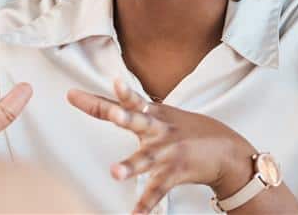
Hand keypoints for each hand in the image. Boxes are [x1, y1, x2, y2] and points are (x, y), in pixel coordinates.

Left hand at [67, 79, 255, 213]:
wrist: (227, 151)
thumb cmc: (188, 130)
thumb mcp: (163, 114)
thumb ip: (136, 110)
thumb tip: (109, 101)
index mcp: (152, 112)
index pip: (121, 103)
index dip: (95, 99)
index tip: (70, 94)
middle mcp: (158, 129)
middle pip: (137, 120)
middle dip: (124, 117)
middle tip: (114, 114)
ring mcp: (167, 152)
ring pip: (145, 158)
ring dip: (130, 166)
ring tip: (115, 173)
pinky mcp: (176, 172)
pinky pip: (157, 191)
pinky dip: (145, 205)